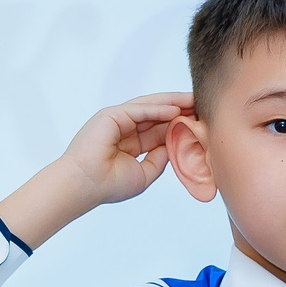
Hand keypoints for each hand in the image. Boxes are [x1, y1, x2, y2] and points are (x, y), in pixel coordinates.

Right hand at [0, 93, 191, 249]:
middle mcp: (123, 129)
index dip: (177, 124)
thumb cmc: (109, 185)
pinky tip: (175, 110)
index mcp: (129, 143)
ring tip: (192, 100)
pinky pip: (139, 110)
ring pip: (149, 107)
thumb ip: (159, 159)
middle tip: (200, 104)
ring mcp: (117, 120)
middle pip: (156, 114)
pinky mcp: (111, 115)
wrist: (85, 186)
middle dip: (178, 109)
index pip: (157, 129)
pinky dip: (157, 109)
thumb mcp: (144, 174)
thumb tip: (174, 146)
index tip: (198, 122)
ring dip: (171, 103)